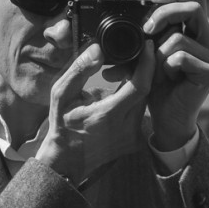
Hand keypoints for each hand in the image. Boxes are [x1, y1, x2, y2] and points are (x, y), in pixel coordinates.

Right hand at [35, 42, 154, 184]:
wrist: (66, 161)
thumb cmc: (62, 126)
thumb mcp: (61, 95)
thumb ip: (79, 70)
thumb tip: (98, 49)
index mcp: (110, 115)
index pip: (141, 85)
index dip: (147, 63)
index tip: (147, 46)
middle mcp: (127, 127)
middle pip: (146, 90)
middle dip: (141, 70)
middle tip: (131, 55)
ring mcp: (133, 136)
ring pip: (144, 101)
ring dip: (137, 84)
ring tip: (121, 72)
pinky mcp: (135, 141)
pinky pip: (140, 113)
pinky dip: (134, 99)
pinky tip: (121, 92)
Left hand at [140, 0, 208, 150]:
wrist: (167, 118)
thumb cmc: (158, 87)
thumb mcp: (148, 56)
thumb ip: (144, 37)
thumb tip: (124, 23)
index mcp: (198, 32)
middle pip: (194, 7)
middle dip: (164, 14)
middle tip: (147, 29)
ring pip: (179, 37)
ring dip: (159, 53)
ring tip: (159, 70)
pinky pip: (180, 57)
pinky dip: (167, 67)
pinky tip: (170, 79)